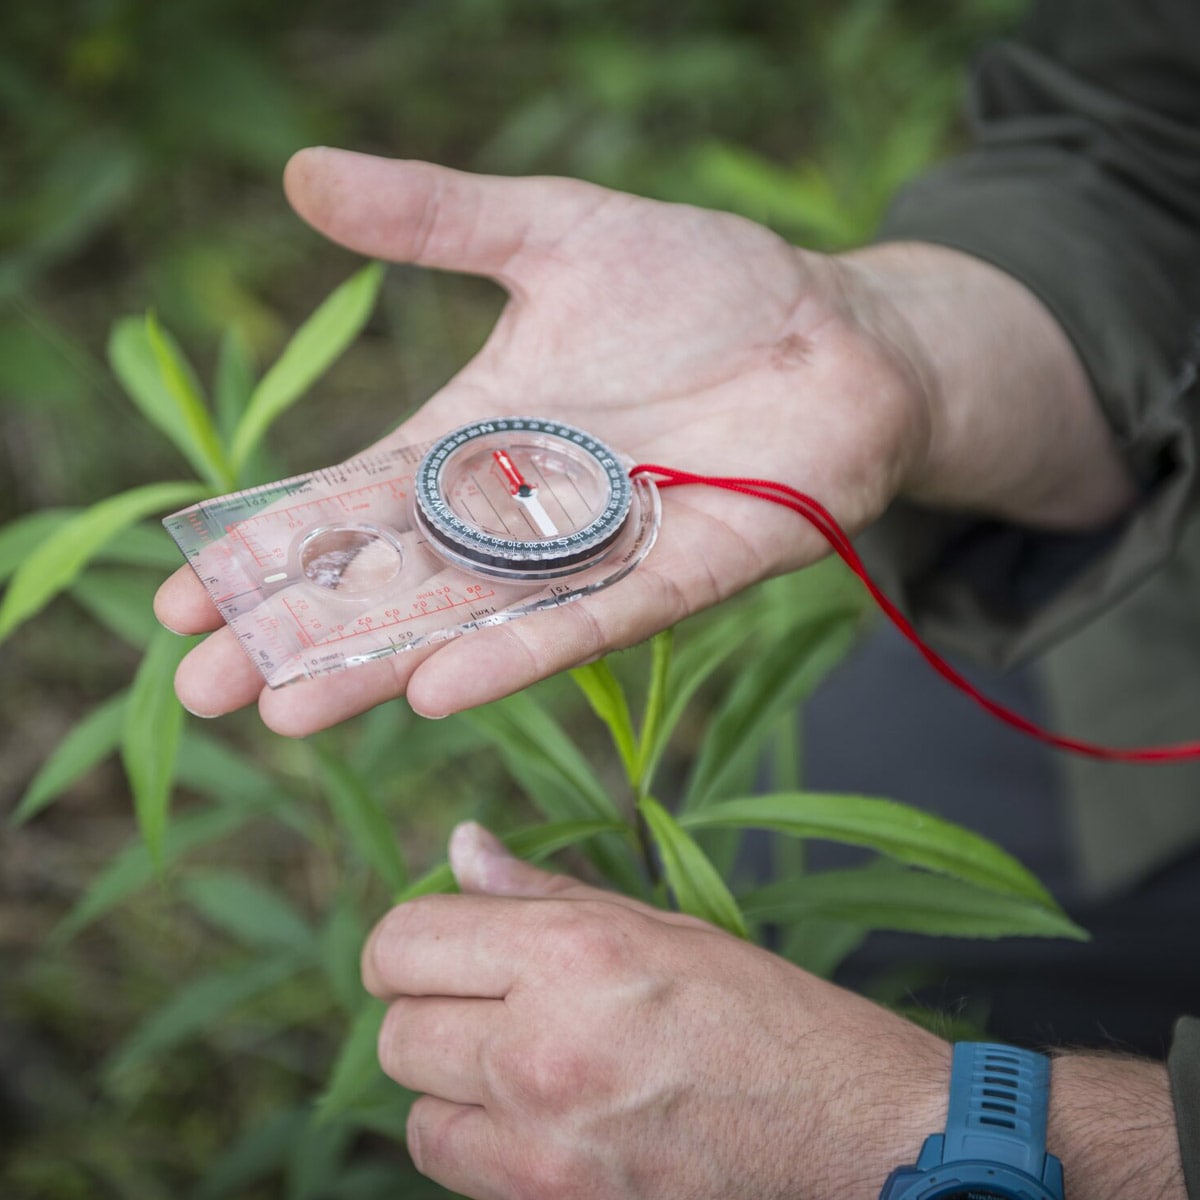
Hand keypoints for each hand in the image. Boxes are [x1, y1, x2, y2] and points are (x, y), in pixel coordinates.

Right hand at [154, 147, 935, 732]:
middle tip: (204, 686)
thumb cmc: (703, 281)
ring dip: (385, 663)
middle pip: (395, 580)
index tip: (184, 596)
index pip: (352, 502)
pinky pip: (594, 619)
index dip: (272, 546)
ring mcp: (601, 549)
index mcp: (479, 437)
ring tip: (296, 711)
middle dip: (302, 633)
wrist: (836, 330)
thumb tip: (299, 172)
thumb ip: (436, 217)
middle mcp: (524, 511)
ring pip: (476, 618)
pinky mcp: (686, 571)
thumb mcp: (554, 230)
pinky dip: (520, 653)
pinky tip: (440, 689)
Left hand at [363, 822, 949, 1199]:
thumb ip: (538, 891)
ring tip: (519, 1067)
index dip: (408, 944)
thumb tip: (461, 845)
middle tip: (487, 1006)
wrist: (849, 1133)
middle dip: (429, 1013)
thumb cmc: (760, 1013)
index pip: (402, 942)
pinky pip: (458, 1170)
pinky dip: (479, 1145)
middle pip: (394, 1032)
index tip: (436, 950)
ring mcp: (542, 1145)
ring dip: (450, 1088)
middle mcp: (541, 1048)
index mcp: (568, 953)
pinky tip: (541, 1120)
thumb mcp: (653, 925)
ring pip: (415, 1114)